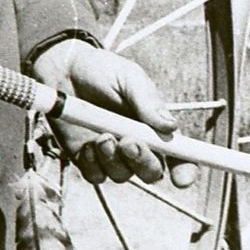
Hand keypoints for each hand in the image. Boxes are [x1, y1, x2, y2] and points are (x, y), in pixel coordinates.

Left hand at [31, 39, 197, 187]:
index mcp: (154, 127)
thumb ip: (148, 101)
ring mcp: (112, 155)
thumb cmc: (102, 70)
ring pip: (123, 175)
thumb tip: (171, 127)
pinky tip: (88, 144)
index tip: (182, 179)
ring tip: (102, 136)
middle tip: (129, 143)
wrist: (64, 70)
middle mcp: (136, 145)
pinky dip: (93, 164)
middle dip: (143, 162)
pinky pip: (96, 175)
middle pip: (151, 172)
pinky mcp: (87, 159)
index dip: (185, 171)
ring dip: (114, 160)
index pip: (179, 155)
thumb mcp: (130, 78)